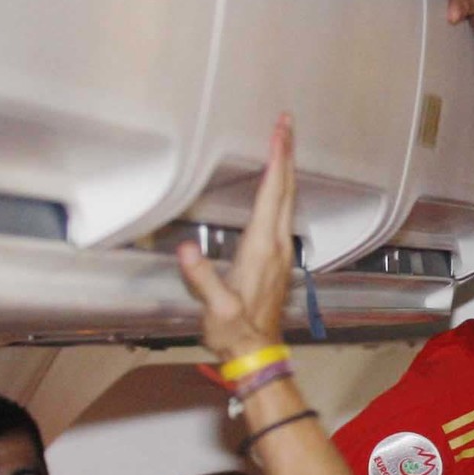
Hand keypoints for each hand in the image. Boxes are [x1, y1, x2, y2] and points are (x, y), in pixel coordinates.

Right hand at [177, 116, 295, 364]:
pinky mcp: (278, 258)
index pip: (273, 193)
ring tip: (282, 143)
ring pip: (287, 200)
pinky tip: (275, 186)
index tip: (280, 131)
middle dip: (286, 153)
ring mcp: (281, 251)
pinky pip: (283, 213)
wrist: (256, 352)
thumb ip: (202, 278)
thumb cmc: (235, 331)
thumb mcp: (215, 307)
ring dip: (285, 169)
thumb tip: (185, 250)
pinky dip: (281, 190)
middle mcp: (278, 244)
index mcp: (263, 247)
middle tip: (286, 122)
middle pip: (286, 189)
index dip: (276, 160)